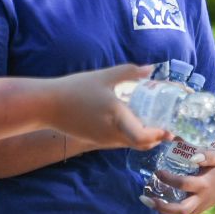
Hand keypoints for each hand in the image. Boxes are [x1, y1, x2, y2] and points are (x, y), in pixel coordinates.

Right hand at [43, 64, 166, 150]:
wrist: (46, 105)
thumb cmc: (75, 89)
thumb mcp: (104, 76)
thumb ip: (129, 72)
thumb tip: (150, 69)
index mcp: (116, 116)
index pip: (143, 136)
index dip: (158, 134)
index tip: (168, 126)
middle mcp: (112, 133)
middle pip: (141, 144)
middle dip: (157, 137)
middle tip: (167, 126)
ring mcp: (103, 139)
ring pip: (130, 144)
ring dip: (145, 137)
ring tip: (153, 123)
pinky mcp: (95, 140)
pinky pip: (119, 141)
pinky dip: (131, 135)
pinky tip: (132, 122)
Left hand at [143, 146, 214, 213]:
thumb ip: (204, 154)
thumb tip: (187, 150)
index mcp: (204, 185)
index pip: (184, 184)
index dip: (169, 179)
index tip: (158, 172)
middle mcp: (199, 200)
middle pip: (180, 210)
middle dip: (161, 206)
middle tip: (145, 196)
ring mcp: (196, 209)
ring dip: (160, 211)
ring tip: (146, 200)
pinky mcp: (193, 213)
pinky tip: (155, 203)